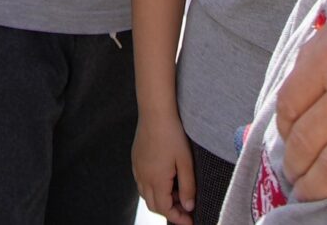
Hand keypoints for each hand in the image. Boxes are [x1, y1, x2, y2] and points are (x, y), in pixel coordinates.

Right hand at [133, 110, 197, 224]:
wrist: (155, 112)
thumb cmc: (173, 135)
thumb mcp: (186, 162)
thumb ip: (188, 187)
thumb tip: (189, 206)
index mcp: (156, 180)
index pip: (165, 210)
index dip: (178, 218)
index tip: (190, 221)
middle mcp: (143, 178)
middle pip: (154, 205)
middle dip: (170, 211)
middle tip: (186, 209)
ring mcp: (137, 169)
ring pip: (146, 195)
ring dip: (161, 200)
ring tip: (178, 194)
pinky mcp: (135, 160)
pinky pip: (141, 183)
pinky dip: (153, 189)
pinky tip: (166, 180)